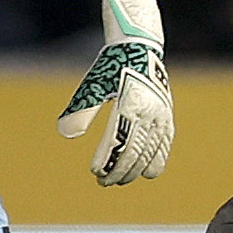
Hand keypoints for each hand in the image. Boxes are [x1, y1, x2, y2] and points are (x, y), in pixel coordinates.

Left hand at [58, 0, 173, 185]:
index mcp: (130, 104)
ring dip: (134, 171)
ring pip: (150, 154)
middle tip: (104, 182)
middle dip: (119, 171)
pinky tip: (143, 172)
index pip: (118, 141)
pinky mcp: (167, 119)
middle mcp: (149, 113)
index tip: (95, 171)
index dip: (107, 160)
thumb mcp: (93, 85)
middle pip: (135, 153)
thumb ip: (80, 111)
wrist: (141, 50)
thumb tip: (65, 133)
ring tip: (119, 180)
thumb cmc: (112, 67)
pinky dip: (154, 162)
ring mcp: (161, 118)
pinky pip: (163, 148)